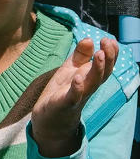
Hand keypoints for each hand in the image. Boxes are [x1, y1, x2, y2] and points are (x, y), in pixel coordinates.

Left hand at [31, 37, 117, 156]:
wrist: (48, 119)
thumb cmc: (61, 92)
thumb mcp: (70, 69)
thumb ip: (80, 55)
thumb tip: (88, 39)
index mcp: (90, 78)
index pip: (105, 65)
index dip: (110, 53)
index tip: (110, 39)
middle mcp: (88, 87)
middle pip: (103, 73)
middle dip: (108, 58)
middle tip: (107, 42)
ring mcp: (77, 97)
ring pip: (92, 83)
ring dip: (97, 69)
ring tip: (99, 54)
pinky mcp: (64, 105)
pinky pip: (73, 97)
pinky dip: (77, 88)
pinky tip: (78, 77)